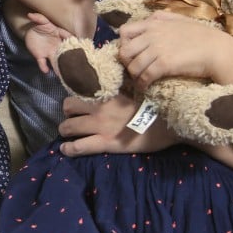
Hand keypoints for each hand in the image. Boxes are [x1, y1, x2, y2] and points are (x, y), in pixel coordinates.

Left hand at [23, 12, 72, 73]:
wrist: (29, 32)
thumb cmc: (39, 25)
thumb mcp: (40, 20)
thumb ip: (38, 18)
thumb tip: (31, 14)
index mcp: (59, 36)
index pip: (69, 39)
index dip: (75, 43)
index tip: (80, 47)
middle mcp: (56, 45)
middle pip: (64, 53)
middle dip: (69, 59)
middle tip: (74, 65)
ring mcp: (49, 52)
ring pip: (55, 61)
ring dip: (58, 67)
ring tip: (62, 74)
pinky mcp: (40, 56)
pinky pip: (43, 63)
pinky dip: (44, 67)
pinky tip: (46, 71)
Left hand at [57, 94, 176, 156]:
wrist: (167, 125)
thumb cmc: (154, 107)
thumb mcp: (135, 90)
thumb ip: (118, 88)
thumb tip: (110, 83)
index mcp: (106, 94)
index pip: (78, 90)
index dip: (75, 97)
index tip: (76, 102)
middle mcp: (99, 109)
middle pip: (68, 107)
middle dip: (68, 113)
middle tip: (73, 117)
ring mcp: (100, 127)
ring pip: (68, 127)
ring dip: (65, 130)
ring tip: (68, 133)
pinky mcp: (105, 143)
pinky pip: (78, 147)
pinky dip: (68, 149)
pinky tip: (65, 149)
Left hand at [117, 12, 232, 88]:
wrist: (217, 49)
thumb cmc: (201, 35)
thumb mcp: (179, 19)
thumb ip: (162, 18)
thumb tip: (150, 19)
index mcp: (154, 23)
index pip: (124, 31)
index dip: (123, 44)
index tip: (131, 53)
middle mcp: (152, 34)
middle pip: (124, 51)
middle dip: (126, 62)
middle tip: (133, 68)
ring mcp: (157, 49)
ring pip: (133, 66)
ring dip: (134, 76)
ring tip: (139, 80)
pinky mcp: (164, 64)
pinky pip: (145, 76)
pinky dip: (142, 84)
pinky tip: (145, 87)